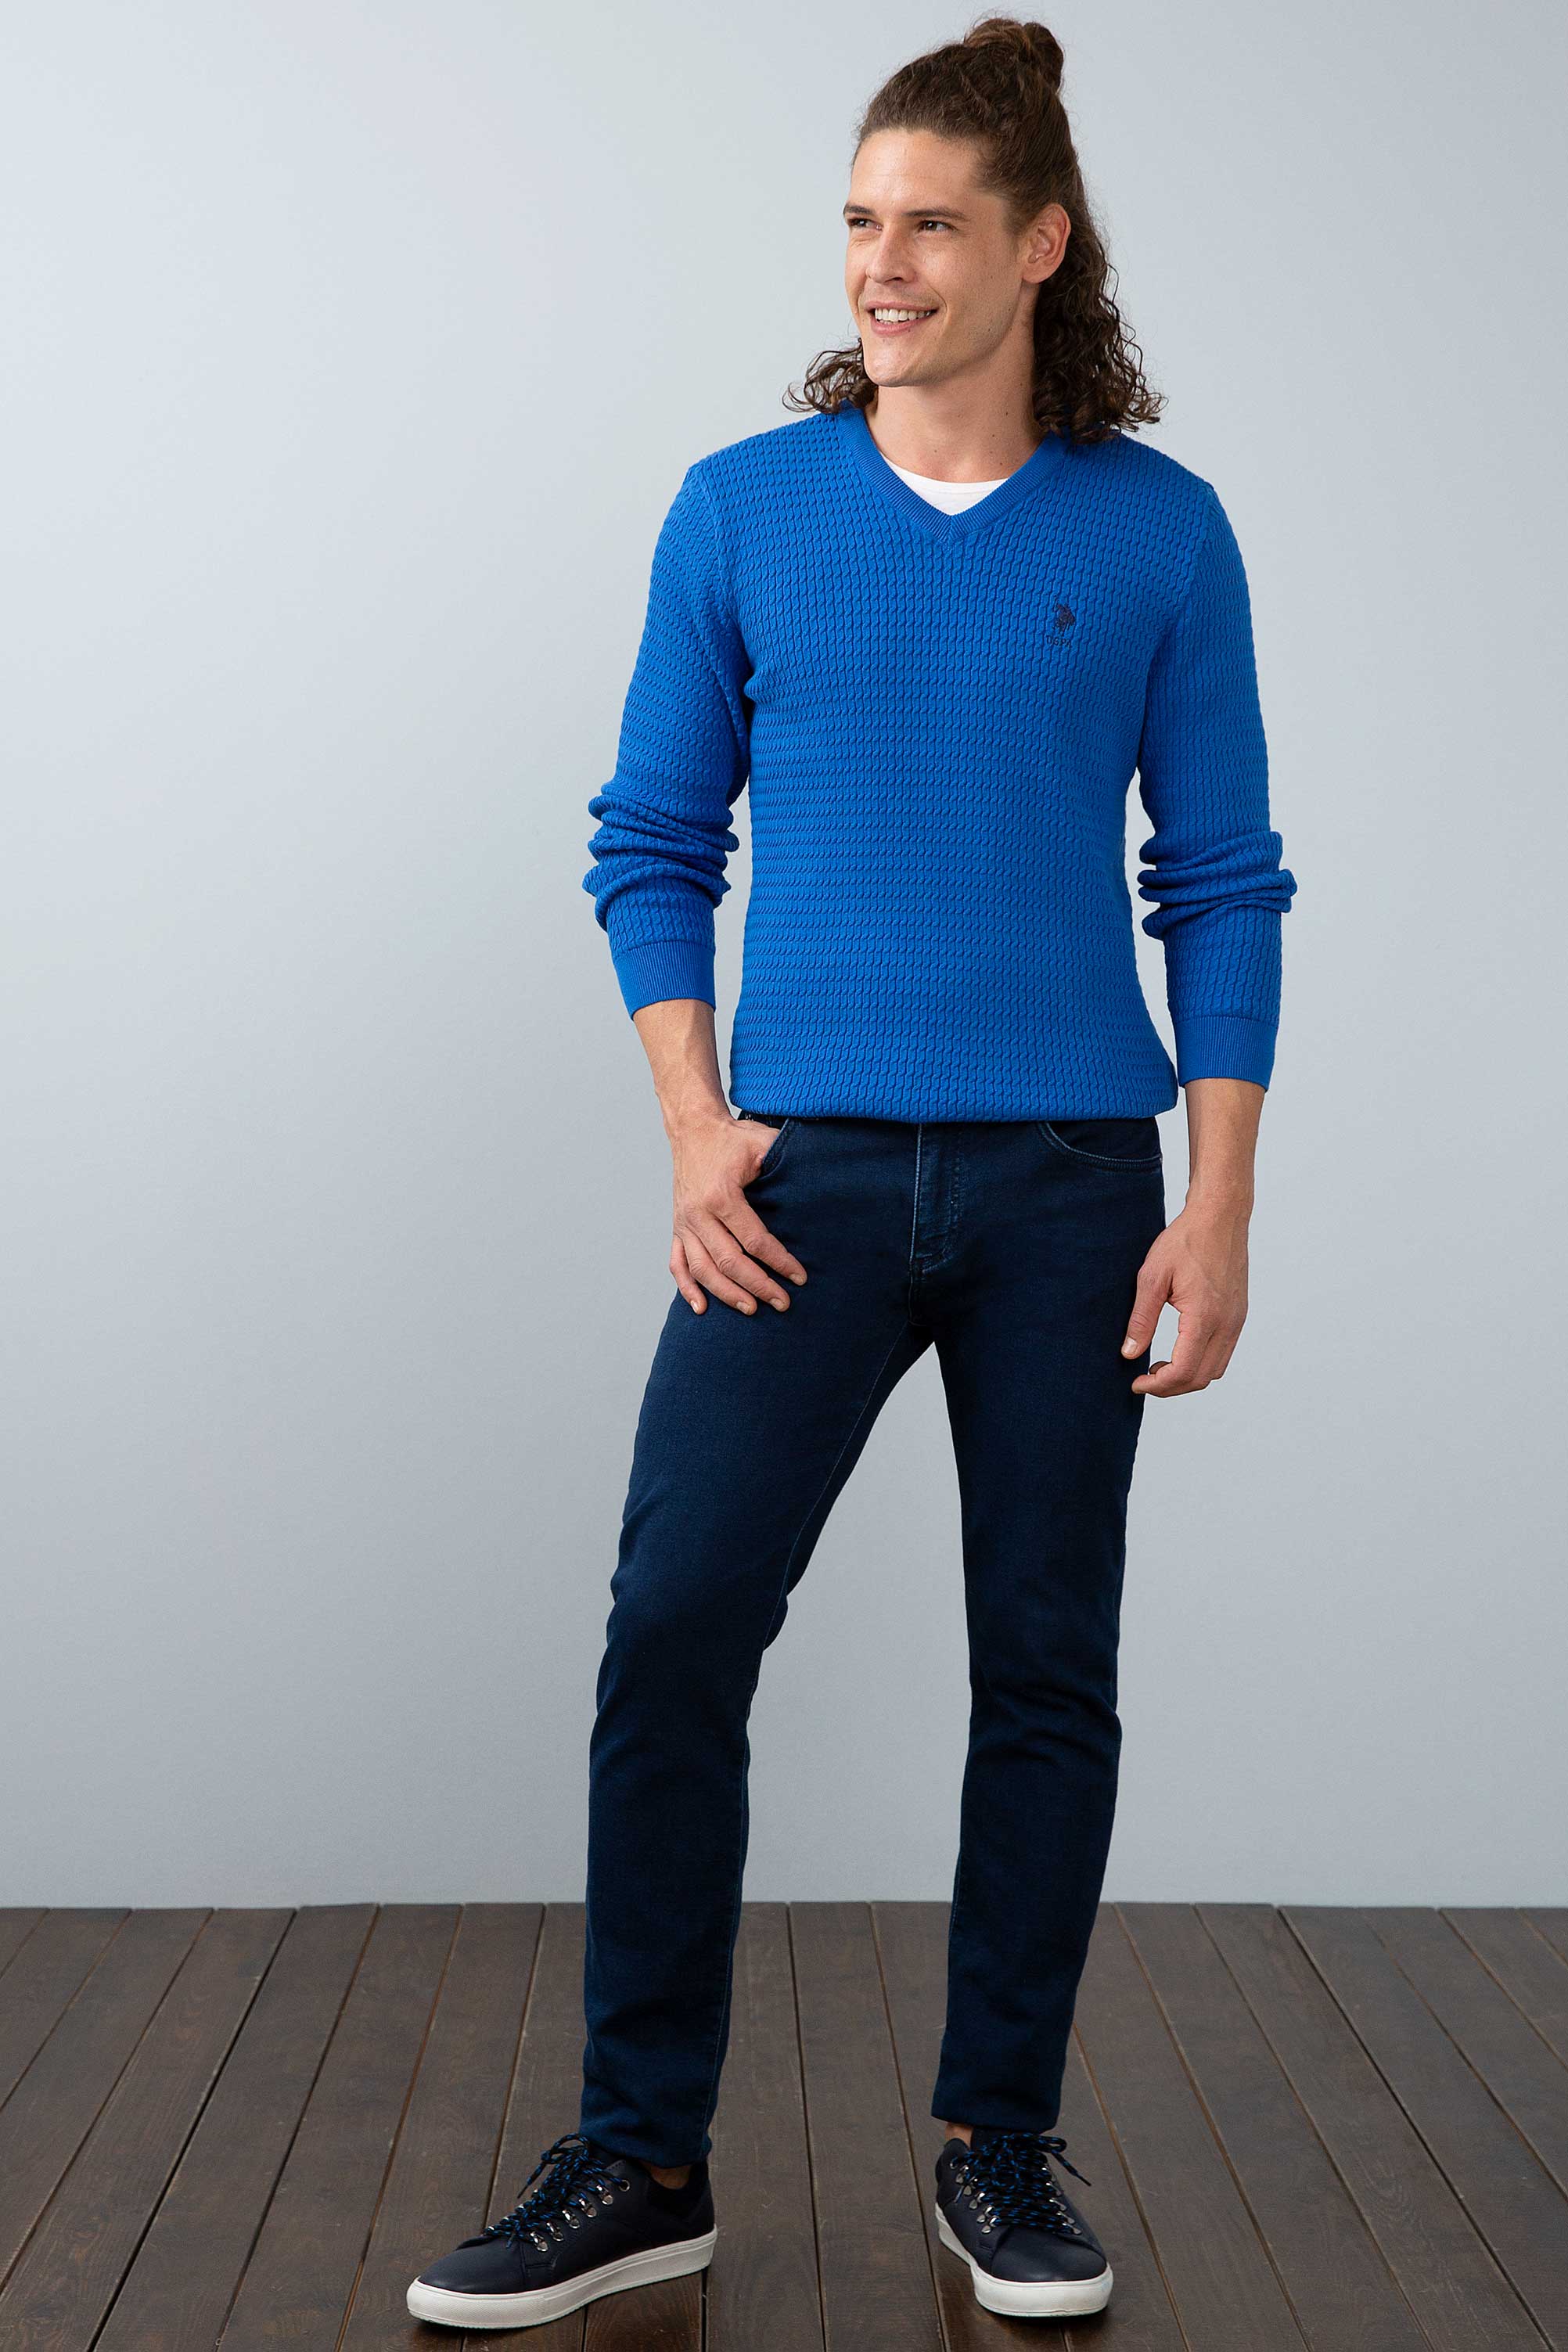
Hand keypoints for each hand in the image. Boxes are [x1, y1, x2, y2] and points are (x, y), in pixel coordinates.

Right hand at [669, 1116, 808, 1314]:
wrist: (692, 1129)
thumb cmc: (731, 1138)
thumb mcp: (762, 1143)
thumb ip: (785, 1161)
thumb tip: (820, 1179)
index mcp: (721, 1196)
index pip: (754, 1240)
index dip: (779, 1261)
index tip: (799, 1276)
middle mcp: (698, 1213)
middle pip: (729, 1261)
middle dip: (758, 1285)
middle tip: (782, 1303)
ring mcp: (684, 1222)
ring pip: (703, 1269)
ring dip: (726, 1293)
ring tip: (751, 1309)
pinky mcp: (677, 1227)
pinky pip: (678, 1263)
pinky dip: (687, 1288)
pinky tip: (700, 1308)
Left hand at [1120, 1199, 1248, 1395]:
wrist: (1220, 1217)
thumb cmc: (1185, 1241)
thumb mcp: (1152, 1277)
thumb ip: (1141, 1319)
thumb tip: (1129, 1354)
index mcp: (1205, 1317)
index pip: (1184, 1371)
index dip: (1158, 1385)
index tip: (1135, 1382)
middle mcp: (1227, 1324)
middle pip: (1202, 1378)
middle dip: (1171, 1387)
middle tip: (1144, 1378)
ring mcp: (1237, 1320)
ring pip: (1215, 1369)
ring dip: (1188, 1376)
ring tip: (1159, 1366)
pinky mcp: (1239, 1315)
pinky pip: (1223, 1353)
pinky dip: (1202, 1362)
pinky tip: (1180, 1349)